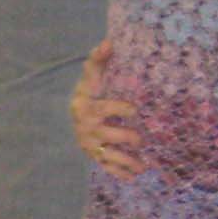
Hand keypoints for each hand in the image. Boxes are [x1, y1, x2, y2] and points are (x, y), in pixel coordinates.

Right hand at [70, 40, 143, 176]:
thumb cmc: (90, 90)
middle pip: (106, 135)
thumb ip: (99, 59)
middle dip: (124, 139)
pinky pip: (107, 166)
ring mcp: (90, 144)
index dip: (118, 109)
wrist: (75, 111)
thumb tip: (109, 41)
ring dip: (125, 161)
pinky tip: (134, 177)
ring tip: (142, 166)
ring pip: (108, 155)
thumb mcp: (91, 75)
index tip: (133, 110)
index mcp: (87, 107)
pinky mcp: (95, 155)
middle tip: (140, 140)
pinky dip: (119, 173)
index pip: (102, 109)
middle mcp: (86, 127)